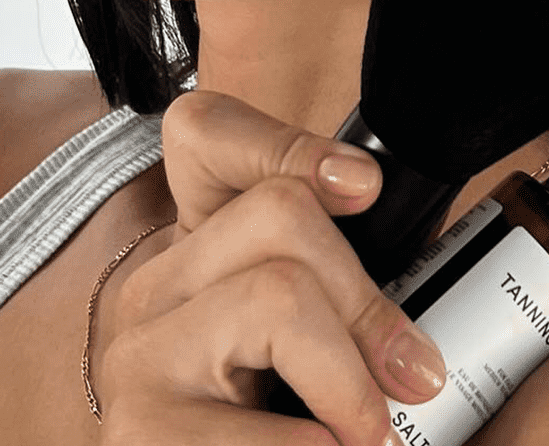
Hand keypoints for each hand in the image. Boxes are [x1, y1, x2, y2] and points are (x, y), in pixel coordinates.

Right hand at [96, 90, 446, 444]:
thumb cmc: (265, 431)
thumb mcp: (305, 356)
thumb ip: (338, 303)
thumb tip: (413, 331)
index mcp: (190, 254)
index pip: (202, 132)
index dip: (286, 141)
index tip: (363, 190)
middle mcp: (148, 291)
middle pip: (282, 216)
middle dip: (366, 302)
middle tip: (408, 383)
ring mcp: (136, 359)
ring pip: (278, 294)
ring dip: (350, 382)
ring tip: (367, 436)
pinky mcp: (139, 435)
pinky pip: (271, 420)